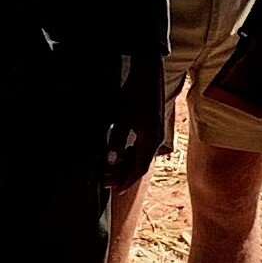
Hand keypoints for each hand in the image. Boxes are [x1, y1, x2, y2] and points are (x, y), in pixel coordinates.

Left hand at [104, 55, 164, 188]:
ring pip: (139, 156)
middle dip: (122, 174)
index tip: (114, 190)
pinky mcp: (152, 126)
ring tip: (109, 168)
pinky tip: (119, 153)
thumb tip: (110, 161)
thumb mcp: (122, 118)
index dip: (126, 181)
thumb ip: (116, 141)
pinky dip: (129, 153)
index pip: (138, 169)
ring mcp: (155, 133)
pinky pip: (141, 146)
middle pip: (139, 165)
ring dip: (125, 163)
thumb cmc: (135, 94)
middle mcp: (155, 140)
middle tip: (105, 180)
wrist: (148, 72)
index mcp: (151, 140)